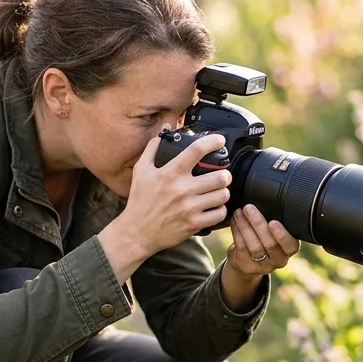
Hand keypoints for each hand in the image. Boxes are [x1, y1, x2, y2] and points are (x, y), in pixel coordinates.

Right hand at [112, 133, 232, 258]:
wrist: (137, 232)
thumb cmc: (140, 200)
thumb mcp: (141, 171)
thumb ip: (152, 148)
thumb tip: (164, 130)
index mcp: (170, 173)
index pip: (197, 150)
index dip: (213, 141)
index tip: (220, 140)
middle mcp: (182, 189)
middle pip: (220, 176)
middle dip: (225, 174)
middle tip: (222, 174)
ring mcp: (189, 208)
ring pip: (223, 195)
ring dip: (223, 191)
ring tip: (219, 191)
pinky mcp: (194, 224)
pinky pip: (219, 214)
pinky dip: (220, 210)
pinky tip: (214, 206)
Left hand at [225, 204, 300, 276]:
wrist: (248, 260)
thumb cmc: (265, 237)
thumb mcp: (274, 231)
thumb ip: (277, 219)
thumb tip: (268, 195)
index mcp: (289, 249)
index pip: (291, 245)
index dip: (282, 235)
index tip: (273, 222)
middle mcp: (278, 260)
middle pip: (270, 244)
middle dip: (258, 224)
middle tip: (249, 207)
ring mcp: (262, 266)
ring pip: (254, 246)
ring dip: (245, 226)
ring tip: (239, 212)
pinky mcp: (246, 266)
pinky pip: (242, 248)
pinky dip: (237, 232)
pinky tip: (234, 220)